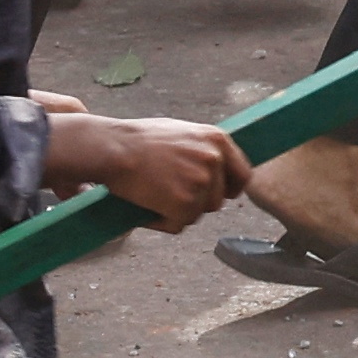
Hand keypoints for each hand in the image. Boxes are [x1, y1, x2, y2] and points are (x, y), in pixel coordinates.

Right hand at [46, 103, 249, 226]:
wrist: (114, 148)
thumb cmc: (140, 140)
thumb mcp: (182, 133)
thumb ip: (204, 149)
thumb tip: (217, 169)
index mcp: (217, 139)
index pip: (243, 175)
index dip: (229, 189)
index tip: (215, 194)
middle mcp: (214, 160)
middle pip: (218, 200)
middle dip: (197, 202)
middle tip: (168, 192)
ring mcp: (201, 182)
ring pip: (198, 213)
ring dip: (178, 212)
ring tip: (154, 195)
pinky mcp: (185, 204)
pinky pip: (179, 224)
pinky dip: (162, 222)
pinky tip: (147, 205)